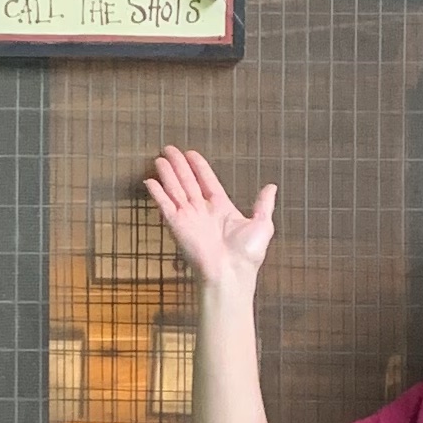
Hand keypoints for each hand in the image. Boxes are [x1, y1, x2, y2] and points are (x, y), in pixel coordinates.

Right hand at [143, 143, 275, 289]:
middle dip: (179, 165)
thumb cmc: (247, 255)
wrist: (231, 273)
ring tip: (160, 158)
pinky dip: (157, 193)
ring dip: (167, 174)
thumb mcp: (262, 224)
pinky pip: (165, 205)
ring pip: (175, 189)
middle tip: (169, 149)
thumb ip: (263, 204)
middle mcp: (203, 211)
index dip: (199, 167)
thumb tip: (272, 187)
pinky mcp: (177, 225)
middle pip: (188, 182)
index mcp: (221, 208)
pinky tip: (150, 181)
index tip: (191, 154)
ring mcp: (189, 217)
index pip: (207, 182)